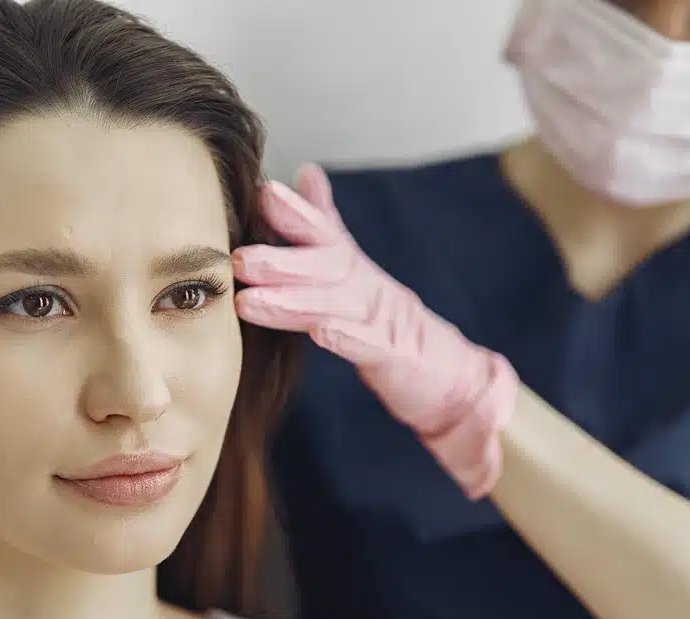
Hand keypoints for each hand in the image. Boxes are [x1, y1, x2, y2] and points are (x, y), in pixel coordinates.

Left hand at [233, 164, 517, 498]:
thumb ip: (327, 226)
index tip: (264, 191)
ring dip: (294, 302)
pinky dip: (347, 339)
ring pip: (338, 307)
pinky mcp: (399, 360)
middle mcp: (370, 289)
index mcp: (354, 270)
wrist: (450, 378)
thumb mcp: (355, 273)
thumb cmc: (389, 327)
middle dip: (282, 261)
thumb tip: (307, 170)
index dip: (297, 213)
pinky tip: (321, 335)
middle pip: (328, 267)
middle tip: (239, 259)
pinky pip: (371, 347)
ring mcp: (385, 323)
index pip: (325, 234)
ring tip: (251, 303)